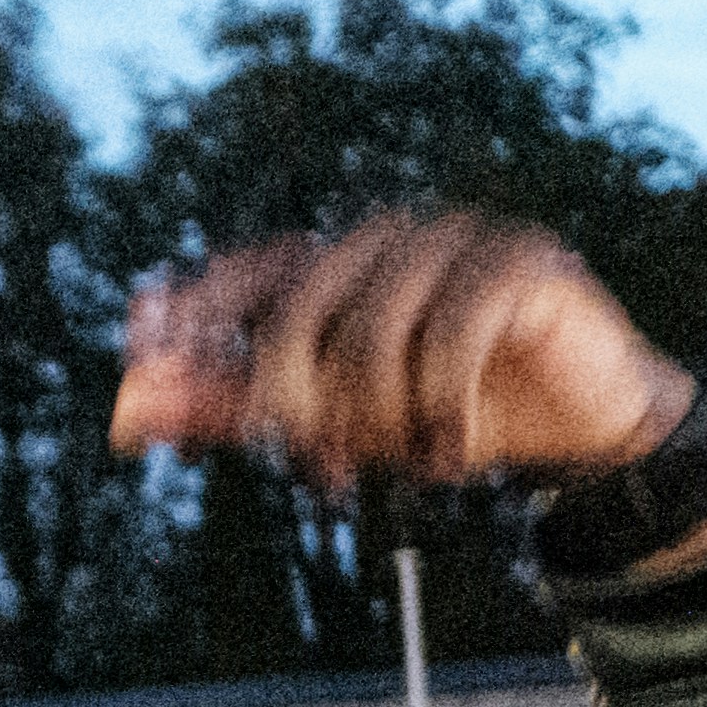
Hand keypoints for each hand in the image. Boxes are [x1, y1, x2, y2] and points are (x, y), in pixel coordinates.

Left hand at [112, 216, 695, 488]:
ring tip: (415, 459)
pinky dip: (445, 406)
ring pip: (376, 329)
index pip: (248, 272)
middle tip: (331, 467)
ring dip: (386, 417)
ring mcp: (456, 240)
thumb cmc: (447, 414)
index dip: (193, 306)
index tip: (137, 344)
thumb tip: (127, 414)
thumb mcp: (335, 425)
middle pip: (302, 312)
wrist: (578, 424)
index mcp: (339, 266)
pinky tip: (452, 449)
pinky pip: (453, 335)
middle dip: (302, 402)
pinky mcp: (522, 259)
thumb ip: (234, 410)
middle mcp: (387, 240)